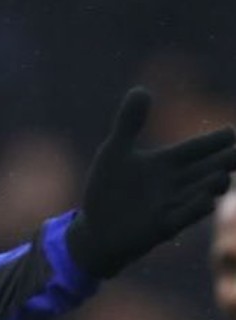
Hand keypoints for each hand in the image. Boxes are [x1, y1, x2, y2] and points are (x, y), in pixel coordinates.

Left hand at [67, 87, 235, 277]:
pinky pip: (182, 218)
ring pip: (200, 193)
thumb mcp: (115, 152)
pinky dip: (194, 209)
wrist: (95, 230)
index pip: (199, 148)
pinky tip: (206, 201)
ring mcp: (171, 206)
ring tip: (222, 176)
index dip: (215, 141)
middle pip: (209, 169)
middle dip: (226, 161)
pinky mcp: (161, 227)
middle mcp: (176, 183)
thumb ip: (129, 123)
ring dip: (212, 185)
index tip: (231, 133)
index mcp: (168, 163)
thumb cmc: (107, 191)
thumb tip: (141, 89)